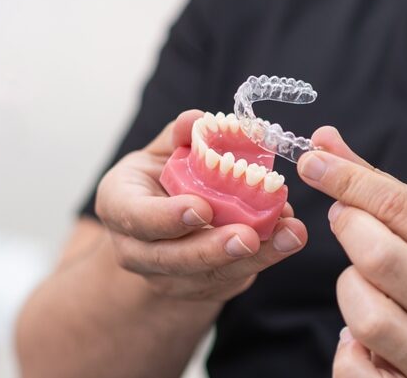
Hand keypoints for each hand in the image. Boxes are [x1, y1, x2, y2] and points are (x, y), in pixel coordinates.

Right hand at [95, 110, 307, 302]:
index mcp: (119, 205)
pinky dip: (263, 259)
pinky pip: (230, 279)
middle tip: (248, 236)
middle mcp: (134, 248)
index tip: (202, 208)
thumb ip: (179, 136)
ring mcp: (164, 275)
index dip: (167, 217)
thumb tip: (199, 119)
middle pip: (171, 258)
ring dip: (251, 258)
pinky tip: (288, 238)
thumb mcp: (162, 150)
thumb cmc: (159, 177)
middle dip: (212, 249)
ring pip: (207, 275)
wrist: (158, 222)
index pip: (136, 217)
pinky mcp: (197, 288)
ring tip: (287, 235)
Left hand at [297, 127, 406, 377]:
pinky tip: (361, 331)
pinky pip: (355, 370)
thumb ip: (379, 185)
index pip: (398, 207)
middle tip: (348, 221)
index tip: (311, 160)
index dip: (346, 180)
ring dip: (350, 289)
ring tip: (365, 280)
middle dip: (349, 229)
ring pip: (364, 315)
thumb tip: (323, 140)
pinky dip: (346, 349)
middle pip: (377, 257)